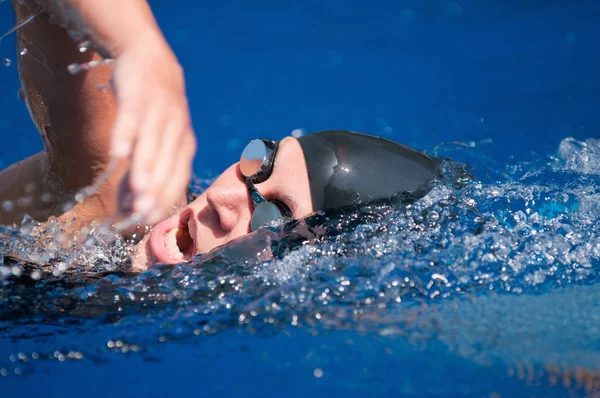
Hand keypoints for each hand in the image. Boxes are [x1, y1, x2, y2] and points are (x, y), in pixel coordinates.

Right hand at [109, 34, 195, 224]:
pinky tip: (118, 154)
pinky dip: (126, 135)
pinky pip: (133, 117)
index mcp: (185, 145)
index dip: (163, 200)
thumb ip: (145, 171)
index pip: (178, 178)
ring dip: (145, 168)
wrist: (150, 59)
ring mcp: (159, 111)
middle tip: (140, 214)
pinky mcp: (139, 95)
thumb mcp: (157, 140)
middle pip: (167, 165)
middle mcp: (177, 130)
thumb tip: (128, 208)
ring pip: (153, 144)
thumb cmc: (153, 111)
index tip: (147, 220)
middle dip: (154, 191)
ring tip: (137, 191)